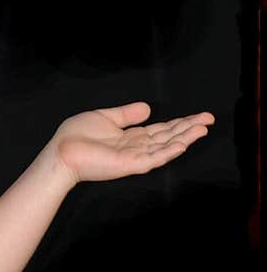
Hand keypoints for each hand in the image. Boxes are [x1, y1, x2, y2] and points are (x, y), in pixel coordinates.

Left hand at [48, 102, 214, 187]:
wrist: (60, 152)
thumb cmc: (76, 137)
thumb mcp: (105, 118)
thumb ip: (127, 114)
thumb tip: (147, 107)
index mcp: (131, 137)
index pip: (162, 129)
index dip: (180, 122)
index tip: (199, 115)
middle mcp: (137, 148)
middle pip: (168, 137)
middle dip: (189, 128)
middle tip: (210, 119)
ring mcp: (135, 157)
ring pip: (165, 147)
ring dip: (185, 138)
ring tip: (202, 128)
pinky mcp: (129, 164)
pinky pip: (153, 158)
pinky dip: (169, 151)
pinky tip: (183, 143)